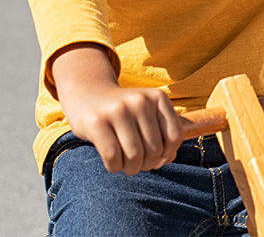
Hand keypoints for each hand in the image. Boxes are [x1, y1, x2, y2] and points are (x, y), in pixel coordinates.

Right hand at [51, 43, 182, 174]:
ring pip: (135, 156)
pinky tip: (112, 162)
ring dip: (131, 169)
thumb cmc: (123, 113)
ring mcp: (118, 110)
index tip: (155, 158)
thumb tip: (168, 159)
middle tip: (137, 164)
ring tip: (126, 165)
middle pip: (154, 149)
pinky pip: (113, 157)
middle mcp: (140, 101)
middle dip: (147, 165)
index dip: (167, 155)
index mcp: (157, 97)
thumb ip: (163, 135)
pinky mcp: (97, 122)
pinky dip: (114, 167)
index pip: (175, 137)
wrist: (88, 94)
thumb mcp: (147, 115)